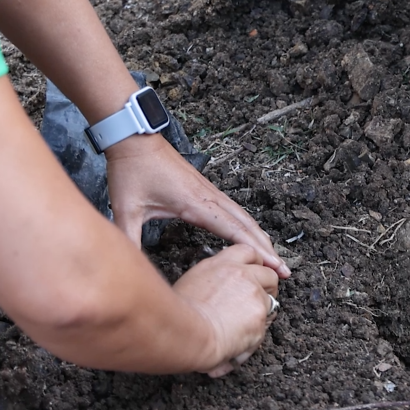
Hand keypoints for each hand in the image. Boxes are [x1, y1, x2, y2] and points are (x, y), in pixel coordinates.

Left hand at [105, 134, 290, 277]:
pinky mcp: (207, 189)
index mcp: (196, 205)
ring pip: (245, 218)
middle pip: (248, 226)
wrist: (135, 139)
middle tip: (285, 271)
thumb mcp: (125, 209)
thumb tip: (127, 268)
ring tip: (274, 258)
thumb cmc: (133, 171)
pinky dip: (249, 226)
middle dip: (268, 250)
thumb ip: (128, 240)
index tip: (275, 266)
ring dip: (261, 237)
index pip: (235, 232)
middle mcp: (210, 198)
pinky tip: (251, 235)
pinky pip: (235, 210)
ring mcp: (211, 192)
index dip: (257, 251)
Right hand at [174, 245, 279, 377]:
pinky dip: (258, 331)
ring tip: (246, 324)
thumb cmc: (181, 315)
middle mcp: (241, 274)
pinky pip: (267, 322)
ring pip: (271, 299)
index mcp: (222, 264)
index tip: (255, 274)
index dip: (256, 264)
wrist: (189, 334)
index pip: (249, 252)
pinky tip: (243, 337)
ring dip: (263, 311)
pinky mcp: (262, 313)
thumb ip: (213, 278)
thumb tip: (221, 286)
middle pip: (269, 273)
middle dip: (268, 286)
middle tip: (259, 299)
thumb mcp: (192, 283)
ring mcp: (254, 293)